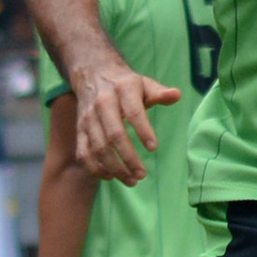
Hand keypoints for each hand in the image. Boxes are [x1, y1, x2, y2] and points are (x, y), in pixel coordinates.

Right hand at [72, 60, 180, 185]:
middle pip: (114, 135)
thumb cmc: (126, 85)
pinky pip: (83, 153)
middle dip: (128, 158)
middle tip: (142, 174)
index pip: (133, 112)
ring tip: (131, 180)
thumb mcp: (144, 84)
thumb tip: (177, 95)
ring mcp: (88, 118)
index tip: (153, 148)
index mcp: (122, 90)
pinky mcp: (80, 130)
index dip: (143, 131)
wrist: (94, 75)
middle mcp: (102, 104)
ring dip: (114, 168)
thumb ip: (160, 93)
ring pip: (98, 148)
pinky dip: (95, 168)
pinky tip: (111, 177)